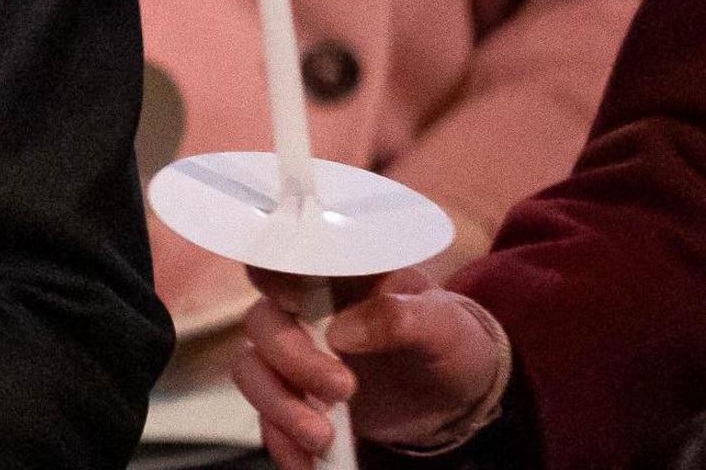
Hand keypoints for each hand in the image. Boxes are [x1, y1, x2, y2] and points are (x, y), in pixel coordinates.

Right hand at [234, 267, 508, 468]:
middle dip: (291, 360)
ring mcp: (293, 358)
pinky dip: (281, 442)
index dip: (272, 276)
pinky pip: (267, 419)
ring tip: (321, 437)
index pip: (282, 261)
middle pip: (262, 324)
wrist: (458, 395)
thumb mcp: (442, 325)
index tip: (292, 302)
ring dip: (278, 405)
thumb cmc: (450, 341)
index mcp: (333, 278)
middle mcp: (301, 313)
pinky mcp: (295, 400)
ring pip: (252, 371)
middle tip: (342, 389)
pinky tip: (309, 462)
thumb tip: (342, 331)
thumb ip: (398, 317)